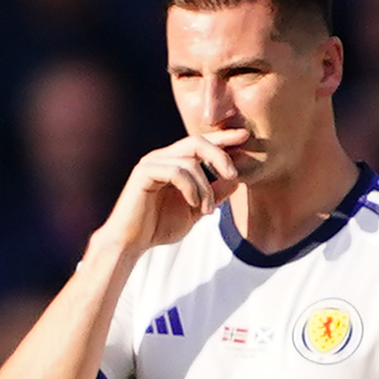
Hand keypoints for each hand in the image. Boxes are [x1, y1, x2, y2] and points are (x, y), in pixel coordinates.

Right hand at [102, 128, 255, 259]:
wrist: (133, 241)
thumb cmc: (160, 225)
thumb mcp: (197, 210)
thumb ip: (214, 194)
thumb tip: (235, 180)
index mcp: (174, 162)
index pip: (200, 144)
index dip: (222, 138)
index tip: (244, 136)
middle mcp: (162, 157)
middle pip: (197, 141)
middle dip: (220, 156)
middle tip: (234, 175)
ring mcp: (151, 163)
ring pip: (190, 161)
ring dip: (206, 187)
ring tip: (207, 210)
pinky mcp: (143, 173)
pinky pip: (176, 171)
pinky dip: (191, 188)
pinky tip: (193, 204)